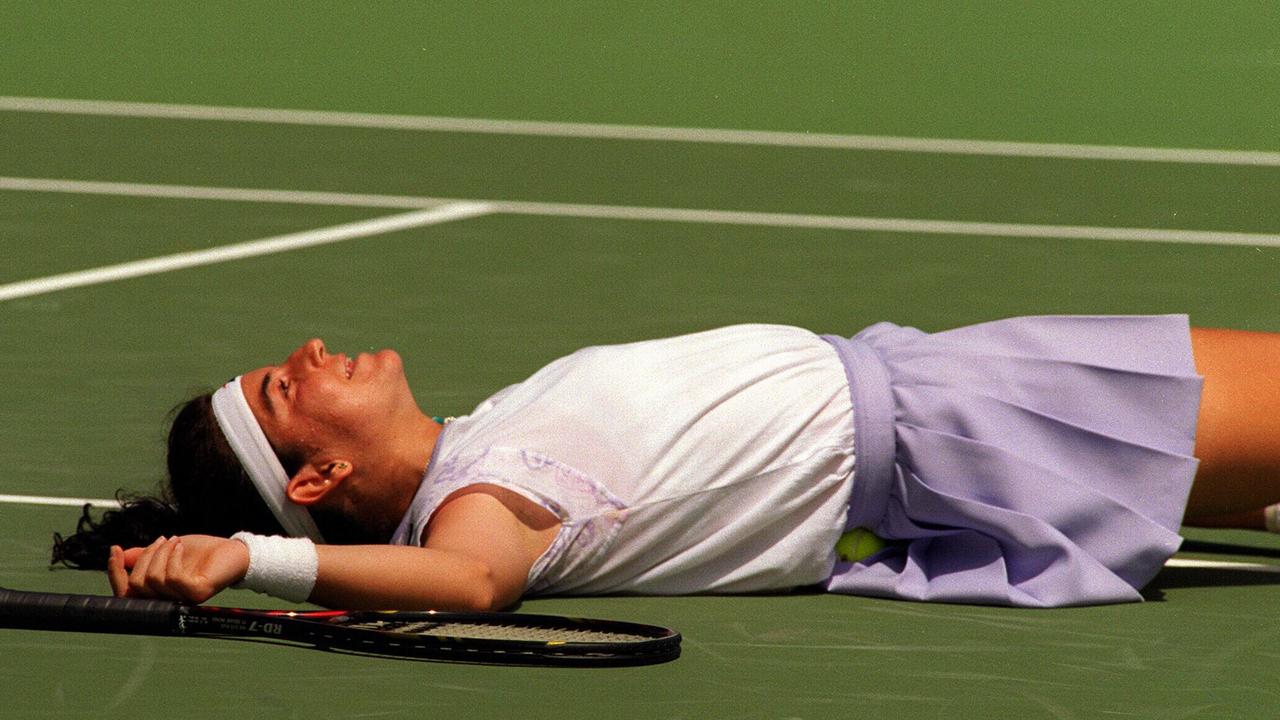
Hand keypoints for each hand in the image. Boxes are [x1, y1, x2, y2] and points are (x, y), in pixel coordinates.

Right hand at [108, 535, 249, 603]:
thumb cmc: (201, 553)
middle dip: (145, 557)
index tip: (114, 549)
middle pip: (136, 585)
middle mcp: (169, 603)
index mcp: (158, 595)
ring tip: (175, 540)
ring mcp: (183, 600)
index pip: (126, 593)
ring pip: (152, 580)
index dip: (115, 573)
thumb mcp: (165, 551)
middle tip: (162, 539)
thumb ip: (143, 557)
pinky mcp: (196, 593)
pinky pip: (172, 576)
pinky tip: (181, 546)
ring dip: (160, 553)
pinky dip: (173, 556)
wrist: (233, 551)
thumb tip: (121, 556)